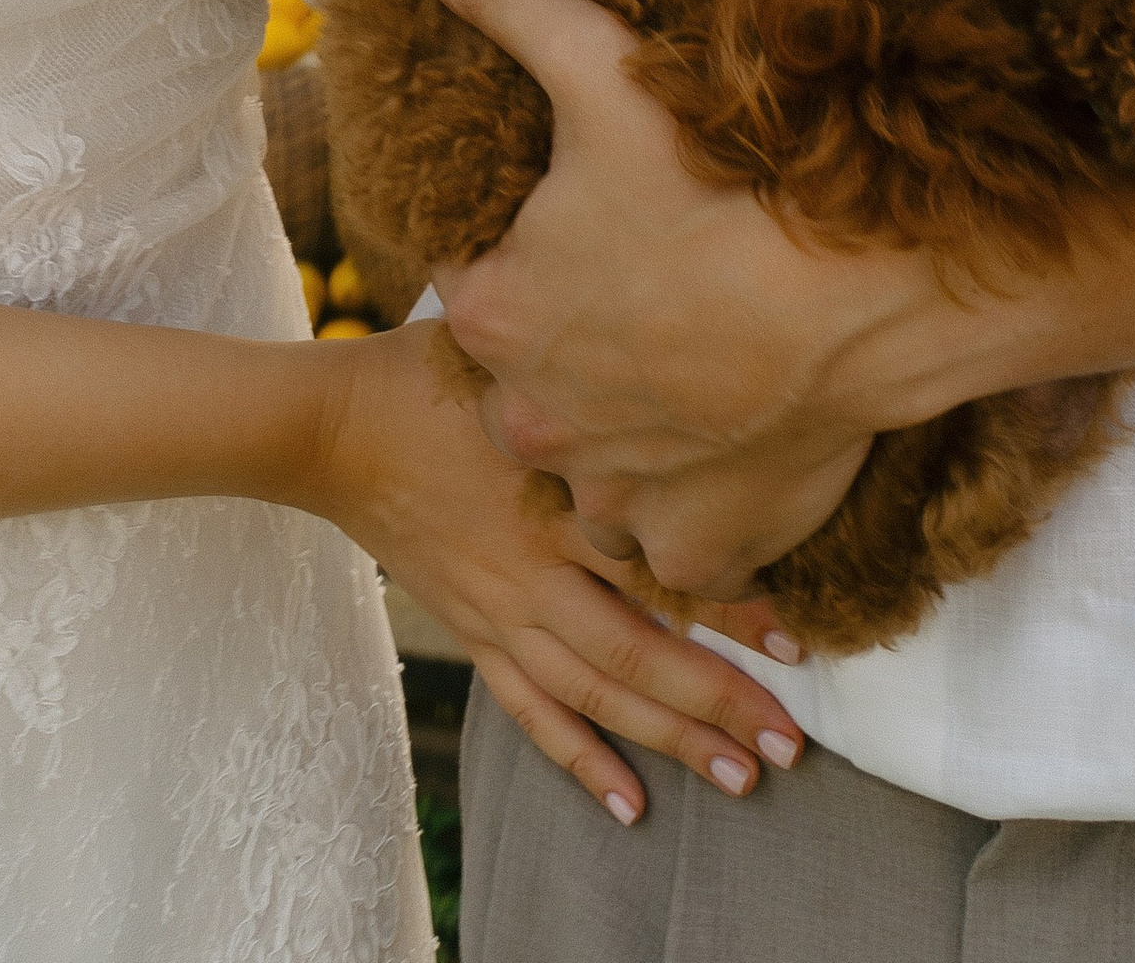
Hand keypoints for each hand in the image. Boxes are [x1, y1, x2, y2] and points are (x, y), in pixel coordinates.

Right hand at [305, 315, 807, 824]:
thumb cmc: (430, 374)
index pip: (653, 565)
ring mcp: (501, 611)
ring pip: (595, 692)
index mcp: (551, 499)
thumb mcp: (513, 361)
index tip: (799, 642)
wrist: (335, 429)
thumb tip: (667, 329)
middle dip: (717, 702)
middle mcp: (533, 568)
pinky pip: (531, 711)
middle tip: (789, 746)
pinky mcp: (473, 633)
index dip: (729, 607)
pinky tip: (630, 805)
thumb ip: (586, 367)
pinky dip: (581, 759)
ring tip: (739, 779)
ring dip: (668, 740)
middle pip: (636, 650)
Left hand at [412, 0, 973, 598]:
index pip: (481, 288)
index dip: (531, 257)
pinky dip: (688, 510)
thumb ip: (501, 5)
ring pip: (593, 469)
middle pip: (529, 387)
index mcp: (495, 316)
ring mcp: (612, 496)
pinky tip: (723, 450)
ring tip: (688, 373)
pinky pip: (670, 543)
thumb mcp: (598, 69)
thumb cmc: (725, 180)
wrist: (863, 291)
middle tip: (648, 302)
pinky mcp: (690, 546)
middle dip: (571, 353)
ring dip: (624, 435)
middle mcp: (533, 420)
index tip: (591, 232)